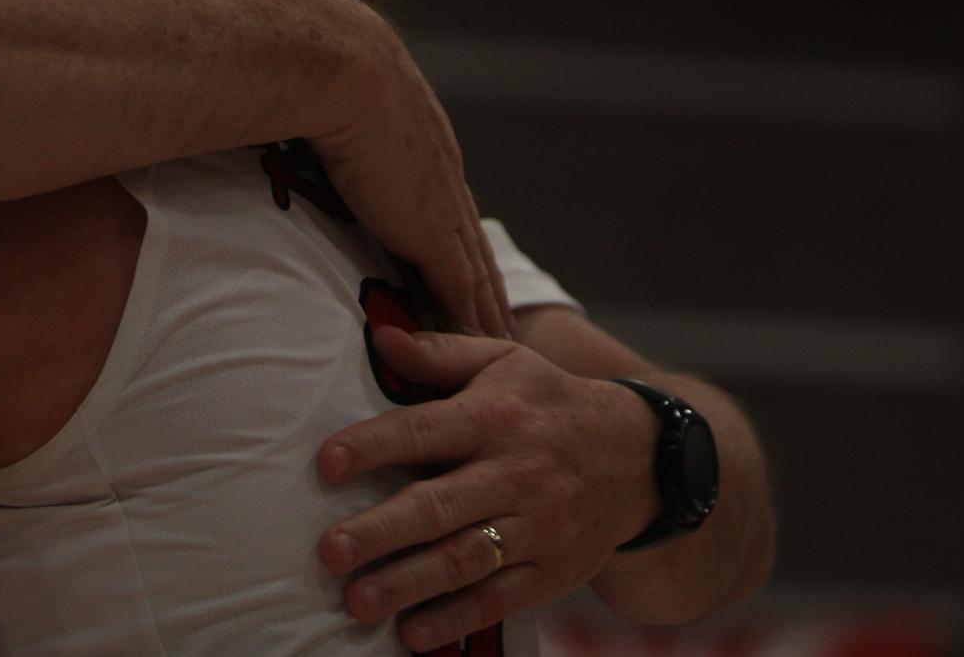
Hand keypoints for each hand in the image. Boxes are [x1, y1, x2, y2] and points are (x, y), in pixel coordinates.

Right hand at [310, 21, 511, 337]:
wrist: (344, 73)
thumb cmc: (326, 76)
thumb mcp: (337, 105)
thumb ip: (331, 126)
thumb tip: (298, 123)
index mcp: (425, 150)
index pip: (450, 209)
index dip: (461, 243)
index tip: (469, 269)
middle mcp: (444, 180)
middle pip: (475, 247)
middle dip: (488, 284)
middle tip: (502, 319)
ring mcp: (444, 209)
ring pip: (479, 274)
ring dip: (490, 310)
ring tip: (502, 341)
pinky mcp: (434, 235)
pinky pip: (462, 290)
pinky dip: (472, 320)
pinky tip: (483, 343)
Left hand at [315, 327, 658, 651]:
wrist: (637, 455)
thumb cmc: (548, 402)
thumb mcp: (504, 362)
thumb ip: (440, 353)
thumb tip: (380, 336)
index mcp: (494, 417)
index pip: (423, 430)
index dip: (374, 446)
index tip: (326, 463)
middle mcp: (515, 472)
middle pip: (440, 505)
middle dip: (382, 530)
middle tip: (330, 551)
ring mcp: (538, 526)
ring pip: (465, 558)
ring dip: (408, 583)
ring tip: (357, 601)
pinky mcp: (553, 571)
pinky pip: (500, 599)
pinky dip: (456, 618)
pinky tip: (412, 633)